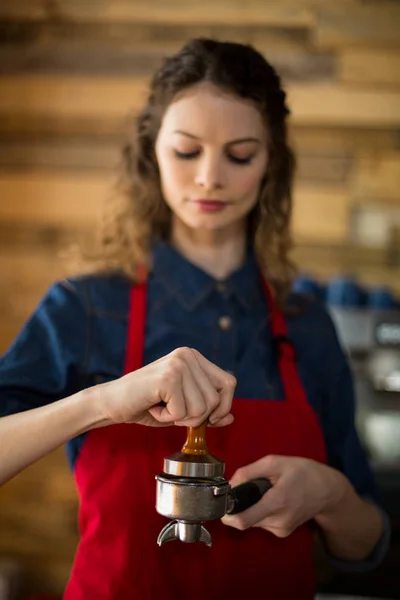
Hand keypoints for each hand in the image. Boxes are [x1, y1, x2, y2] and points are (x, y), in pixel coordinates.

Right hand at [94, 347, 235, 427]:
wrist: (111, 402)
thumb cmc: (146, 405)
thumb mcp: (183, 409)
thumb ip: (208, 412)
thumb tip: (230, 417)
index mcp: (194, 357)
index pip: (229, 382)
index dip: (223, 405)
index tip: (208, 419)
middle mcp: (188, 355)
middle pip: (216, 398)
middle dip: (197, 416)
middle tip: (173, 410)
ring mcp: (178, 364)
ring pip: (202, 408)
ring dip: (180, 417)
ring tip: (161, 406)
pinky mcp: (168, 377)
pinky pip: (182, 412)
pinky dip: (167, 418)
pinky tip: (153, 406)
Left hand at [221, 455, 344, 536]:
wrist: (328, 490)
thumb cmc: (302, 472)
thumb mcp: (275, 462)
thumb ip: (249, 472)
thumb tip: (230, 483)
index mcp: (276, 502)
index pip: (243, 520)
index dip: (227, 515)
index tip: (221, 504)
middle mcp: (278, 521)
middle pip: (245, 519)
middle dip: (241, 505)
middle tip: (249, 488)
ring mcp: (281, 530)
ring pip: (252, 521)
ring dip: (252, 507)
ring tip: (266, 492)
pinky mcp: (283, 533)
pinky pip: (261, 522)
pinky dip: (260, 511)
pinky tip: (272, 499)